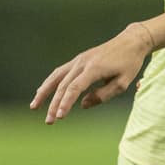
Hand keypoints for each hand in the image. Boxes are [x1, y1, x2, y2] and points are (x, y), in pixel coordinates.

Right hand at [29, 23, 153, 123]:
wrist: (130, 42)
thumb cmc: (129, 63)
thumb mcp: (123, 83)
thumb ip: (103, 95)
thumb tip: (83, 105)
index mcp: (94, 68)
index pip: (75, 88)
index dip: (66, 103)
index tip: (59, 116)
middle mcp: (82, 63)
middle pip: (63, 85)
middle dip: (54, 104)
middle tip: (49, 122)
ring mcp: (78, 60)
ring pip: (56, 77)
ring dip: (44, 92)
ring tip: (34, 107)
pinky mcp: (78, 60)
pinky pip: (59, 72)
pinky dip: (49, 82)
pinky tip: (42, 92)